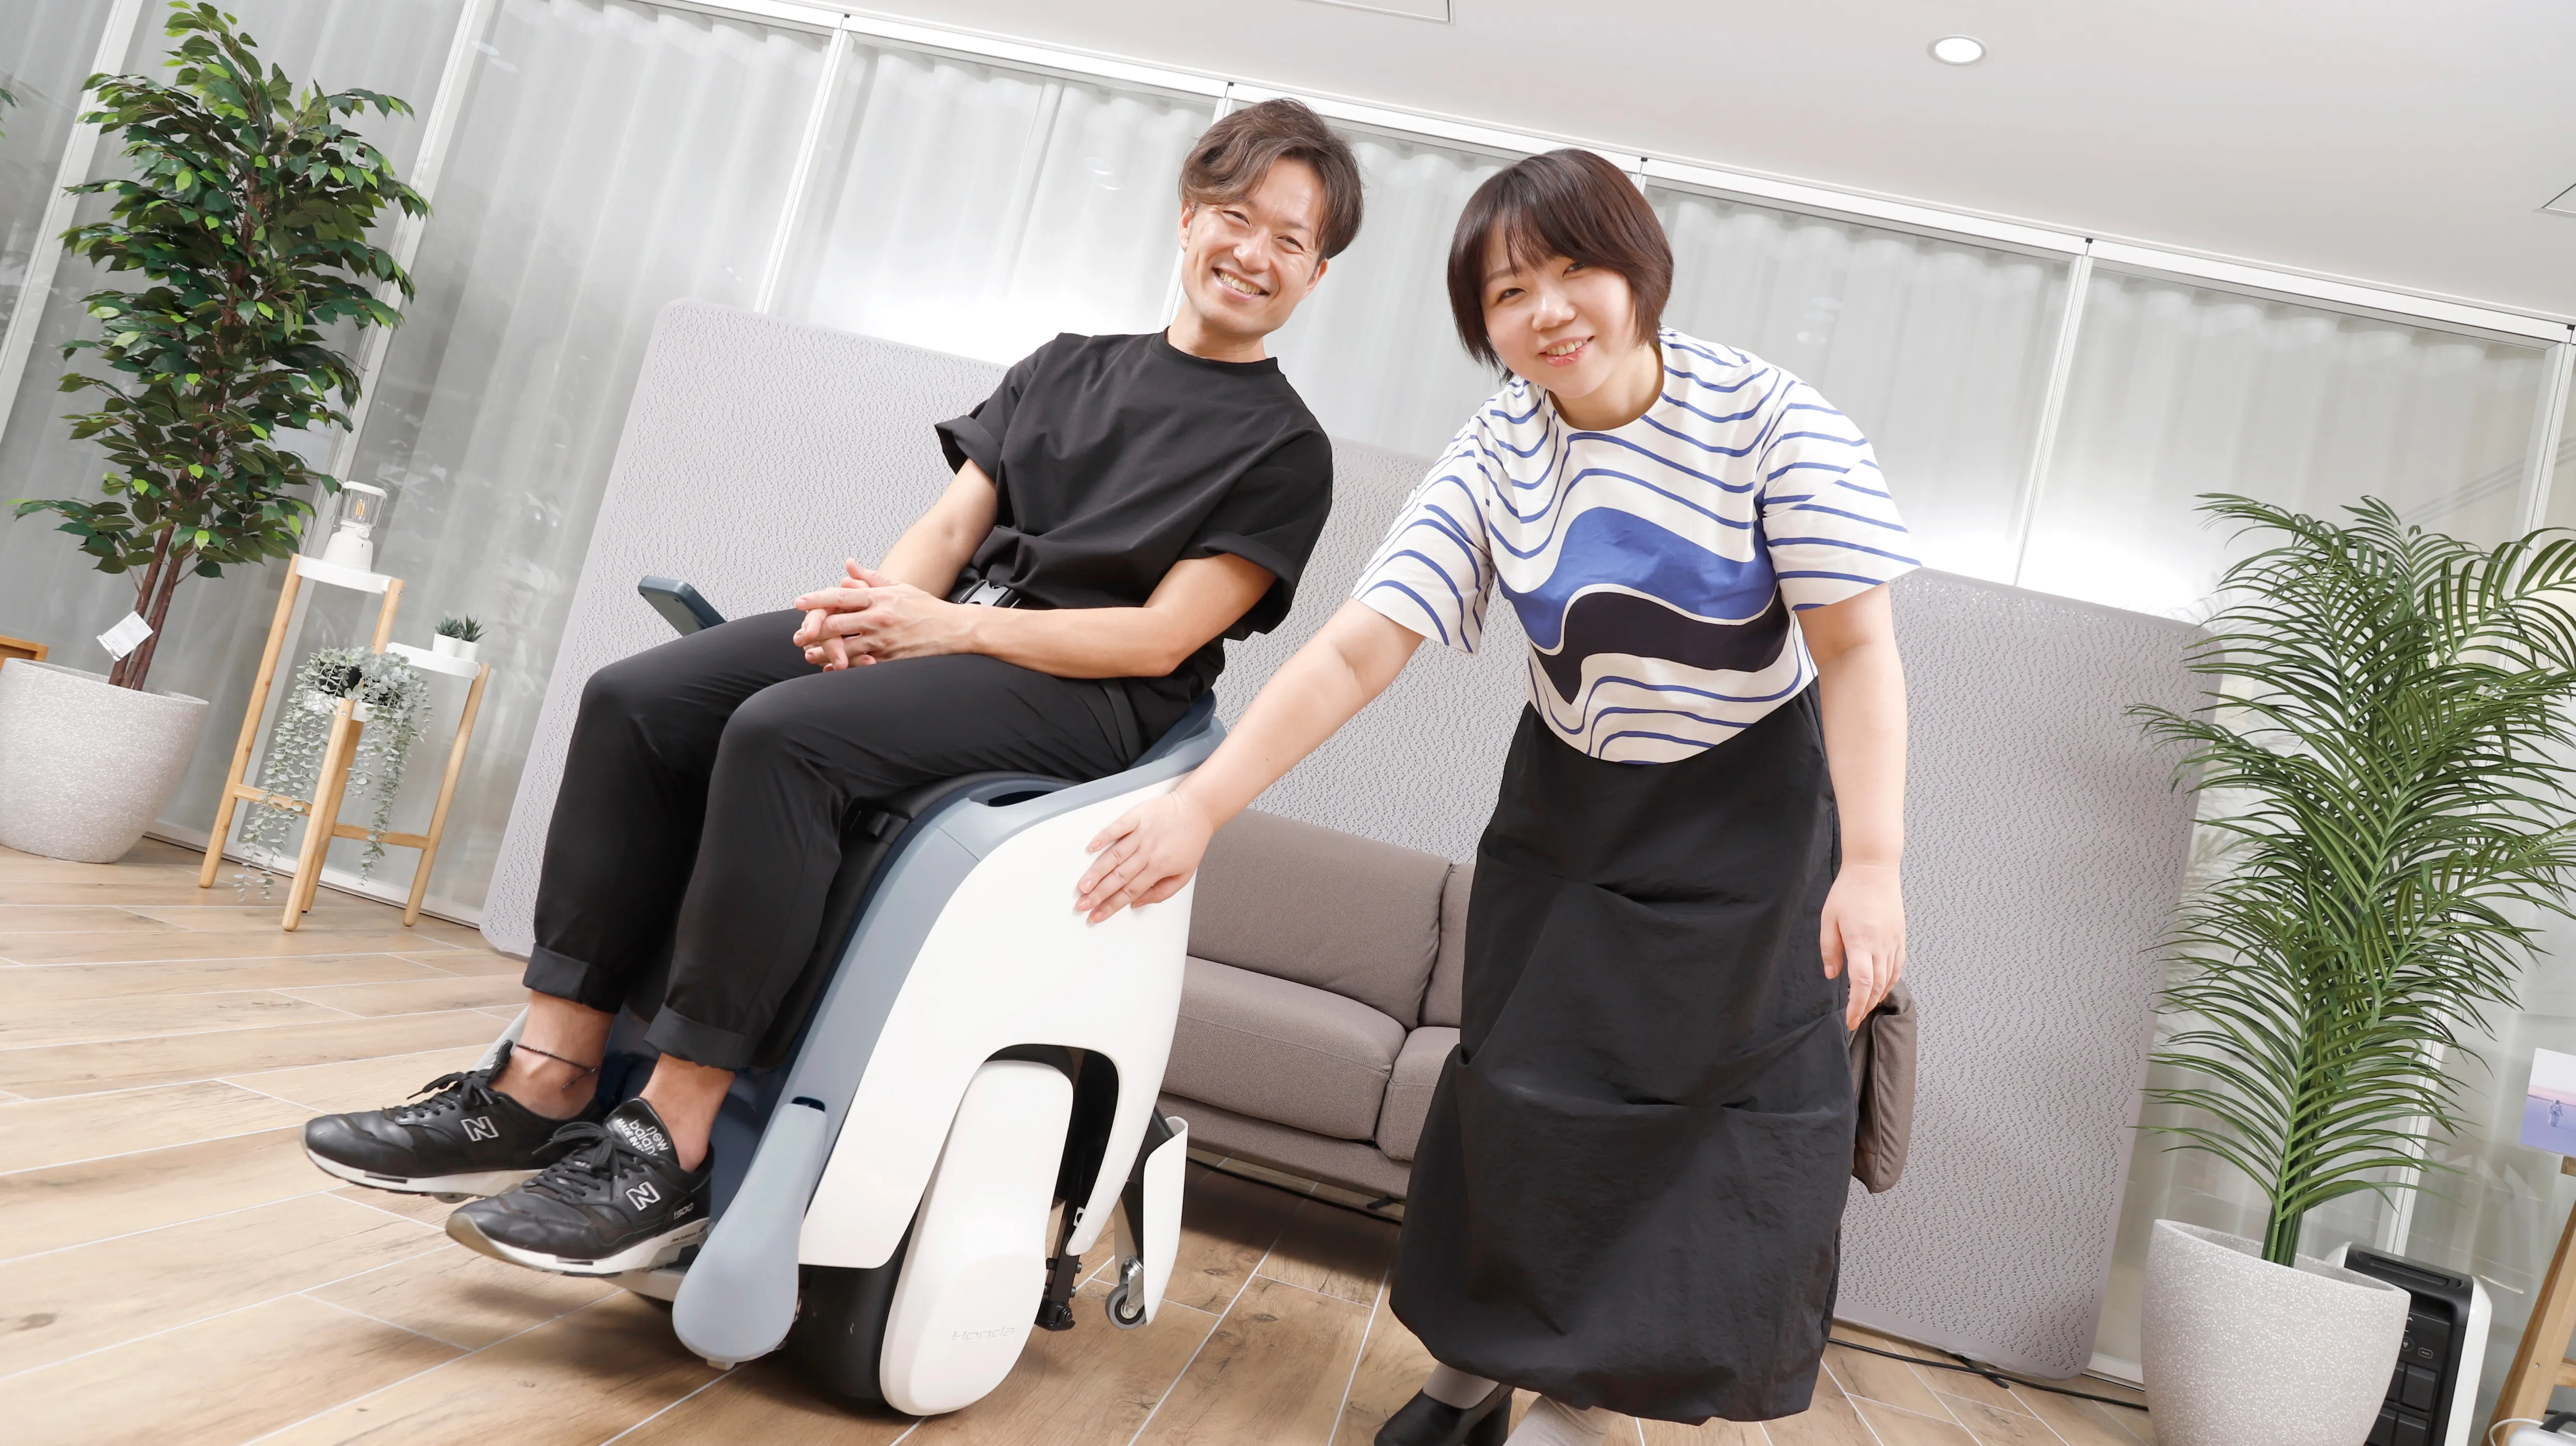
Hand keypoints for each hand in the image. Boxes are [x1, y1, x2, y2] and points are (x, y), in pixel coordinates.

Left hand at [795, 561, 973, 665]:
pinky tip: (832, 670)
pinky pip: (861, 666)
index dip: (816, 599)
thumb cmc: (927, 609)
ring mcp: (885, 641)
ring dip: (824, 653)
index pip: (841, 596)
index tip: (799, 602)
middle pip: (836, 624)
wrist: (955, 631)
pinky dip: (844, 668)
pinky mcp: (890, 659)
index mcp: (880, 598)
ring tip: (810, 654)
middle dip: (814, 631)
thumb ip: (871, 578)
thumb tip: (849, 566)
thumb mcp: (900, 588)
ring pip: (845, 648)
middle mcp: (880, 618)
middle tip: (799, 635)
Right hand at [1075, 789, 1216, 923]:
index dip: (1111, 906)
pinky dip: (1104, 837)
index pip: (1130, 892)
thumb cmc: (1191, 841)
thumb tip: (1137, 902)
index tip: (1097, 915)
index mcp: (1159, 868)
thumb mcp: (1185, 874)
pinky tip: (1092, 847)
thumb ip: (1162, 892)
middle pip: (1119, 878)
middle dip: (1098, 894)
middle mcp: (1148, 852)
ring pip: (1115, 856)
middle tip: (1082, 905)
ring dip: (1097, 872)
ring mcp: (1141, 834)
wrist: (1198, 810)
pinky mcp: (1137, 817)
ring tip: (1083, 885)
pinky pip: (1118, 828)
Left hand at [1821, 860, 1904, 1031]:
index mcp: (1861, 941)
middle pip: (1876, 986)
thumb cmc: (1848, 891)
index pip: (1862, 983)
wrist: (1874, 869)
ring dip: (1877, 997)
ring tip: (1865, 1007)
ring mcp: (1893, 941)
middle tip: (1855, 1019)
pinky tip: (1881, 988)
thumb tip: (1832, 975)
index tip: (1850, 1020)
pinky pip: (1897, 966)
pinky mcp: (1900, 937)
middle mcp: (1881, 945)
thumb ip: (1830, 949)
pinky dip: (1890, 982)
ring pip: (1889, 979)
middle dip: (1865, 1007)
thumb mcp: (1829, 919)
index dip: (1857, 1005)